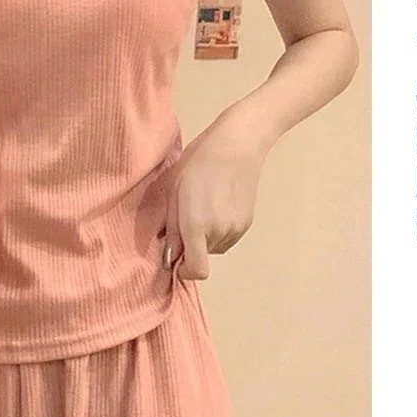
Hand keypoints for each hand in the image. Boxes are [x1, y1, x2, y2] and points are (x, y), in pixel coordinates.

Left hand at [162, 117, 267, 280]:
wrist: (236, 145)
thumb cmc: (198, 162)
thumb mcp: (174, 193)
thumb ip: (172, 228)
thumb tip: (170, 257)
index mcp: (196, 225)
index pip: (196, 270)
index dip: (184, 271)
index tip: (175, 257)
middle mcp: (218, 232)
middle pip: (201, 257)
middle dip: (190, 245)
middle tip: (185, 216)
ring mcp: (235, 229)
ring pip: (213, 248)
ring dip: (204, 237)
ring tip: (203, 206)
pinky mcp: (246, 224)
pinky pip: (226, 238)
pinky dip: (218, 230)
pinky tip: (217, 205)